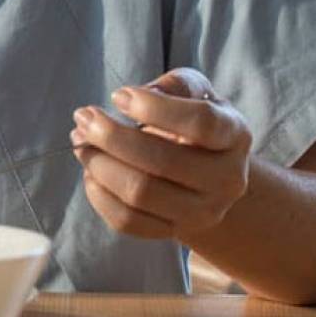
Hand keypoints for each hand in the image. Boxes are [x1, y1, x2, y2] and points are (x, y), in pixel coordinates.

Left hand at [70, 67, 251, 240]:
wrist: (208, 175)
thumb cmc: (193, 124)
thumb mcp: (194, 92)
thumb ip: (174, 85)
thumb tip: (136, 96)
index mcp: (234, 135)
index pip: (201, 123)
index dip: (153, 107)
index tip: (117, 95)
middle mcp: (227, 179)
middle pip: (163, 161)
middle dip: (111, 136)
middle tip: (83, 117)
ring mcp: (203, 211)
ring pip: (140, 193)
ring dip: (99, 164)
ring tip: (81, 140)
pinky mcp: (175, 231)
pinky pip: (127, 221)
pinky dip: (99, 195)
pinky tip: (91, 172)